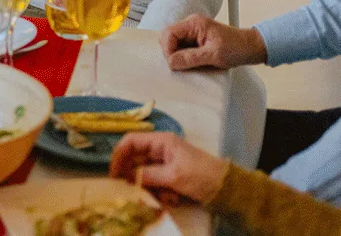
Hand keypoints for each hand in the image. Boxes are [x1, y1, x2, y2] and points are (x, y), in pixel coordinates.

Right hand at [110, 132, 227, 205]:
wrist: (226, 188)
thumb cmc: (201, 175)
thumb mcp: (174, 176)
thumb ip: (148, 175)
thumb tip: (127, 177)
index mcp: (161, 141)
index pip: (130, 141)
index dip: (118, 155)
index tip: (113, 174)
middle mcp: (160, 149)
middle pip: (135, 160)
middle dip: (137, 177)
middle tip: (136, 191)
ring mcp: (164, 163)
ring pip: (144, 175)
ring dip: (152, 188)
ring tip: (168, 196)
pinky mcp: (169, 176)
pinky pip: (155, 183)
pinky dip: (161, 192)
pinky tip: (174, 198)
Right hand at [160, 14, 267, 70]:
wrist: (251, 47)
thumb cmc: (237, 48)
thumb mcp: (213, 55)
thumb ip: (190, 58)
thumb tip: (171, 62)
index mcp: (194, 23)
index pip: (168, 33)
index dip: (167, 48)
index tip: (173, 62)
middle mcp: (191, 25)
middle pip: (168, 37)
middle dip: (170, 52)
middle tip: (179, 65)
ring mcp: (193, 32)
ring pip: (174, 43)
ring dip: (177, 55)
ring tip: (187, 65)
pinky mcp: (196, 40)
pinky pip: (182, 48)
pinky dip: (184, 57)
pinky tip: (191, 64)